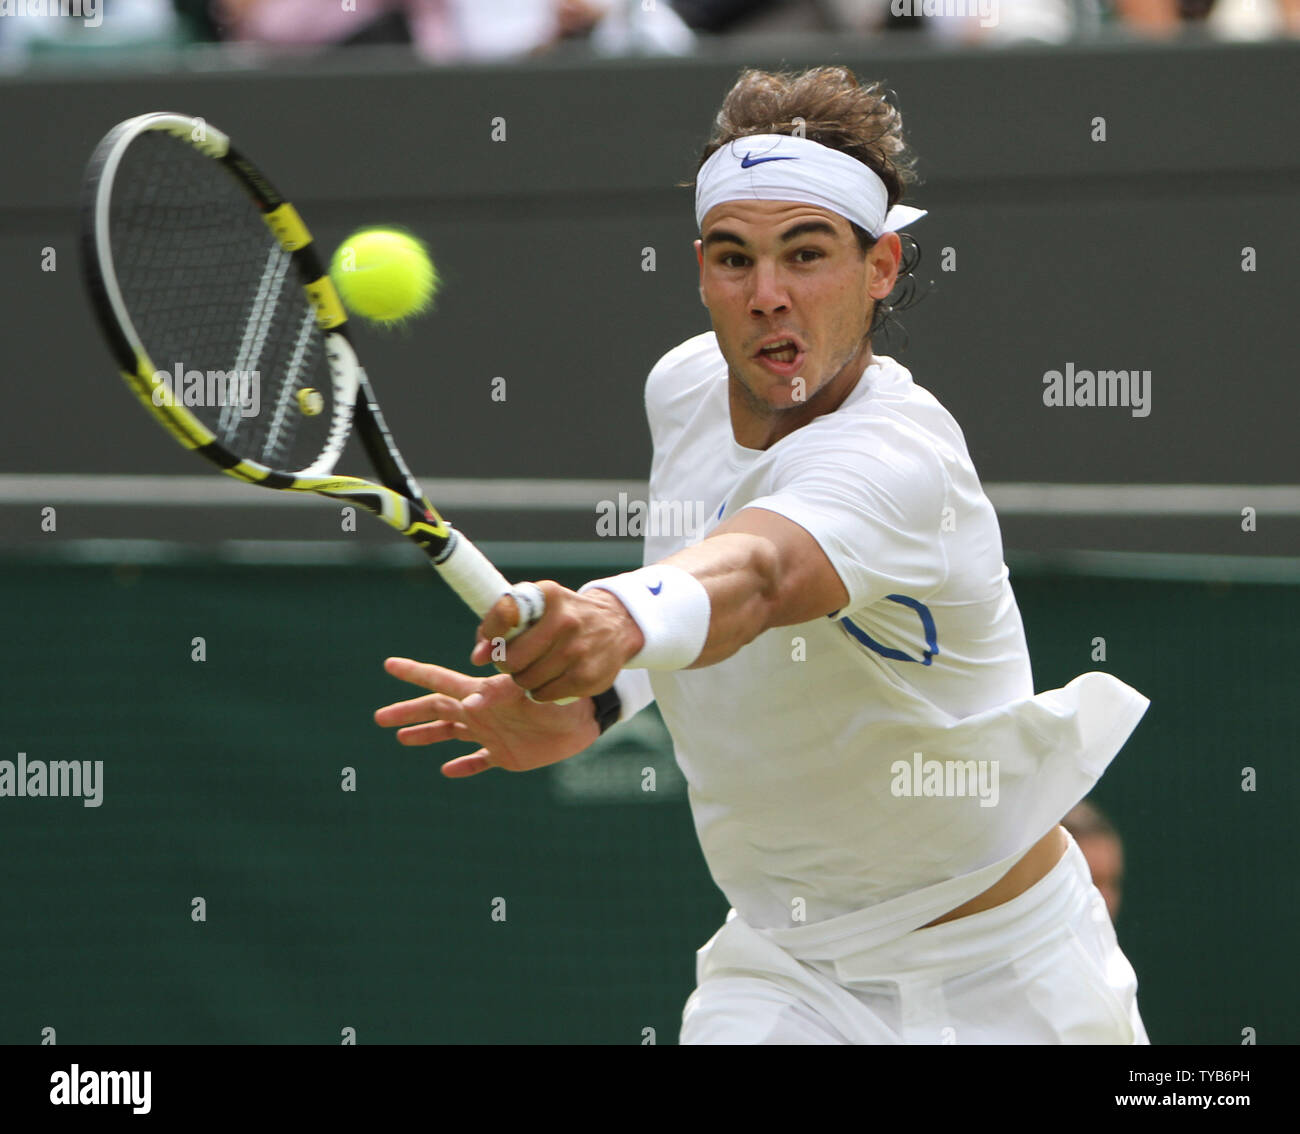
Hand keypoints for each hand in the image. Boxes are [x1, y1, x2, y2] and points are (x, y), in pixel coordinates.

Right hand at [375, 657, 600, 777]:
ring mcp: (491, 732)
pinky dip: (463, 766)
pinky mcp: (506, 755)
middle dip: (407, 712)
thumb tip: (468, 701)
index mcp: (482, 694)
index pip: (440, 681)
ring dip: (426, 737)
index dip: (415, 673)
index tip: (389, 665)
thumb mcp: (529, 694)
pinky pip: (478, 761)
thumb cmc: (559, 699)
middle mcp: (481, 712)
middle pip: (436, 711)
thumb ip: (500, 695)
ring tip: (402, 740)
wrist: (586, 719)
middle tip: (379, 717)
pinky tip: (448, 770)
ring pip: (450, 734)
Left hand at [469, 580, 643, 703]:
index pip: (502, 616)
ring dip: (523, 678)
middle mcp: (565, 621)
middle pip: (510, 659)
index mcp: (548, 595)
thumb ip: (501, 625)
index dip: (490, 634)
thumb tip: (477, 657)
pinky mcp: (586, 677)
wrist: (617, 625)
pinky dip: (540, 691)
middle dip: (506, 663)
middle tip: (515, 659)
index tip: (493, 639)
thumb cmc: (563, 616)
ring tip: (536, 667)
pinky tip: (551, 678)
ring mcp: (577, 651)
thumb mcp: (537, 607)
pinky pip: (543, 694)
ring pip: (525, 680)